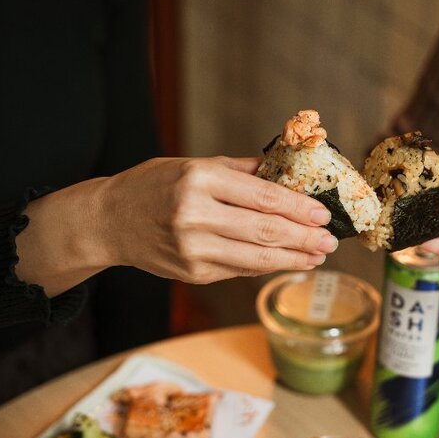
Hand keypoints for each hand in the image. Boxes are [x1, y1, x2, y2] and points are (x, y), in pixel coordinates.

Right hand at [17, 157, 336, 294]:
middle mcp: (195, 215)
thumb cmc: (153, 186)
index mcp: (199, 180)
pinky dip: (268, 266)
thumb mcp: (193, 164)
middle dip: (305, 236)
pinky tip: (288, 261)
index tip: (323, 213)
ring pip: (257, 256)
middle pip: (265, 229)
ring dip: (294, 258)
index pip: (262, 196)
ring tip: (318, 255)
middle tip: (330, 239)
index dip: (299, 207)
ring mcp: (193, 248)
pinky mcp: (192, 272)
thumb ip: (241, 170)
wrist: (108, 221)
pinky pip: (241, 270)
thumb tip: (286, 170)